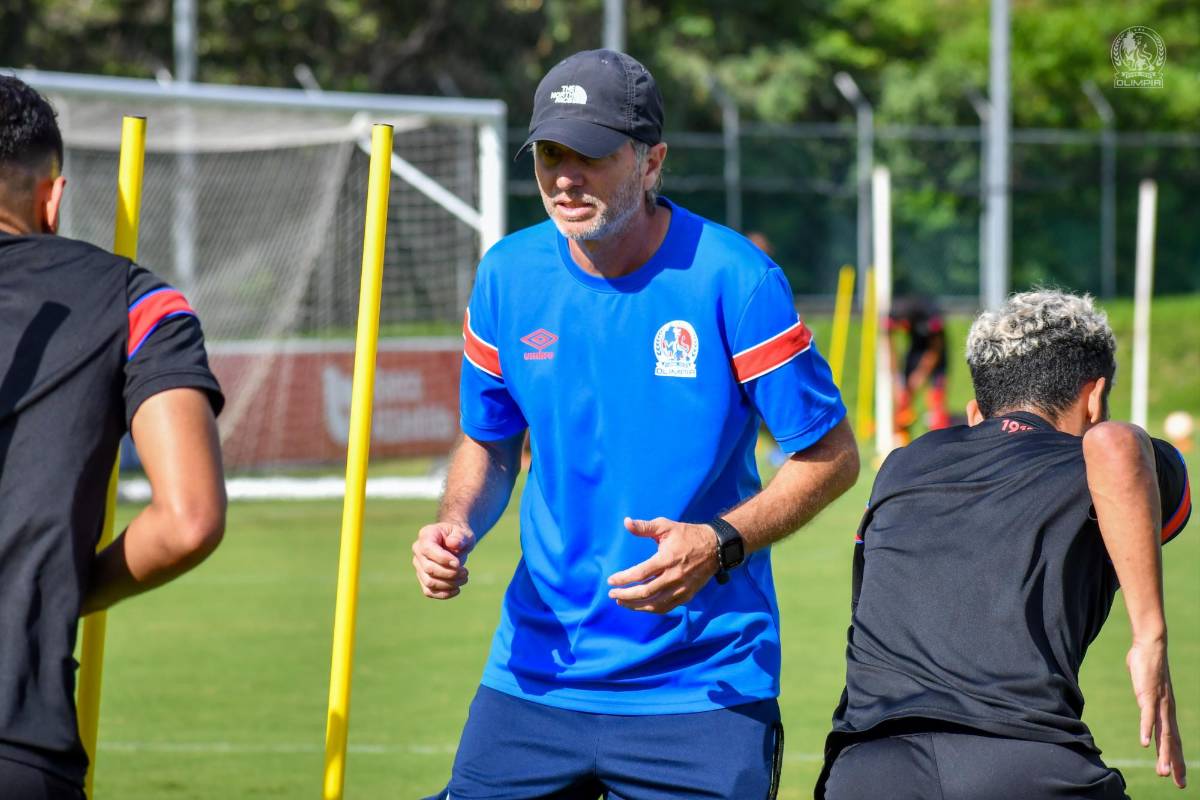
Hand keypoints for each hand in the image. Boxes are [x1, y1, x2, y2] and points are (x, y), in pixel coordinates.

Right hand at [412, 522, 474, 599]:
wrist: (455, 542)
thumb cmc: (459, 536)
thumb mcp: (463, 532)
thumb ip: (459, 537)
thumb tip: (452, 543)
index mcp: (426, 535)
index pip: (428, 549)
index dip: (443, 559)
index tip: (458, 563)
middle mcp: (418, 550)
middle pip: (429, 568)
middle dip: (450, 573)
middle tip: (466, 572)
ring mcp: (419, 566)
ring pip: (429, 582)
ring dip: (449, 584)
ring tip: (464, 579)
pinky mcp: (423, 578)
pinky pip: (429, 591)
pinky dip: (444, 594)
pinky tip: (457, 589)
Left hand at [606, 517, 718, 613]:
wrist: (715, 547)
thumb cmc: (687, 535)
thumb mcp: (666, 526)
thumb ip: (644, 527)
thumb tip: (626, 522)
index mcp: (667, 559)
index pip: (640, 573)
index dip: (623, 579)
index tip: (611, 580)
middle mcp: (674, 576)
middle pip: (645, 592)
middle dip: (626, 595)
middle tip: (612, 594)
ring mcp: (681, 588)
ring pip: (655, 604)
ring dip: (636, 605)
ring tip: (622, 602)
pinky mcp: (687, 595)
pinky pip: (666, 607)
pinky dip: (651, 609)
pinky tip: (640, 606)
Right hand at [1127, 639, 1186, 788]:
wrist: (1151, 644)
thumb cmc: (1147, 662)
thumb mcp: (1147, 686)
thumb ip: (1145, 696)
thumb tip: (1141, 696)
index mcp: (1166, 710)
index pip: (1173, 739)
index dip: (1177, 759)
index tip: (1179, 777)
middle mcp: (1166, 710)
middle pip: (1172, 742)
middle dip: (1175, 764)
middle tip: (1178, 784)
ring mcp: (1158, 704)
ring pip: (1163, 734)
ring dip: (1163, 754)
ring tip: (1163, 771)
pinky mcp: (1148, 695)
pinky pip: (1147, 716)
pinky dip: (1146, 731)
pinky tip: (1143, 744)